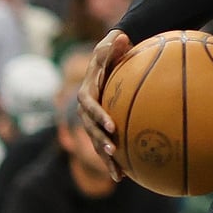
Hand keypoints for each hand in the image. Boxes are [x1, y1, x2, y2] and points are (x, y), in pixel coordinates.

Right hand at [77, 29, 131, 181]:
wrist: (109, 62)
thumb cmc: (111, 53)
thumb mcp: (111, 46)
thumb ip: (114, 45)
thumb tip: (122, 37)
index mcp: (86, 93)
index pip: (91, 107)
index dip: (99, 117)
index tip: (113, 126)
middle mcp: (86, 110)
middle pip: (91, 130)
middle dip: (101, 142)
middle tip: (114, 152)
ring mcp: (92, 122)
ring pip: (96, 143)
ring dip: (106, 159)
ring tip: (118, 175)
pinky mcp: (101, 129)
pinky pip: (105, 146)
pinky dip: (114, 160)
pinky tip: (126, 175)